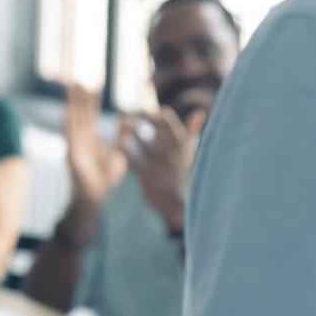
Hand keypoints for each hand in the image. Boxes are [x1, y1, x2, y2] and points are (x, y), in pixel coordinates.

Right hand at [63, 83, 125, 206]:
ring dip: (72, 104)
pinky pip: (69, 137)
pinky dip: (67, 124)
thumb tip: (127, 122)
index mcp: (90, 138)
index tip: (95, 84)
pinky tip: (66, 111)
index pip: (91, 114)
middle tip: (78, 79)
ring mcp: (75, 145)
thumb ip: (121, 138)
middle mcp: (81, 138)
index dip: (92, 100)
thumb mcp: (118, 154)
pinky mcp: (72, 154)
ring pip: (73, 120)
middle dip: (79, 97)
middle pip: (79, 113)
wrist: (95, 196)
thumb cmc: (104, 178)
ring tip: (71, 89)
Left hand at [126, 109, 204, 233]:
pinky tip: (116, 144)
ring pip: (139, 140)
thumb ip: (192, 130)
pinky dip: (123, 149)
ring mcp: (159, 164)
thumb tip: (199, 111)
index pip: (167, 119)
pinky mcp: (146, 176)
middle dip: (138, 117)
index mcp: (182, 143)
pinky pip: (131, 158)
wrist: (178, 204)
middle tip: (127, 115)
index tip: (144, 111)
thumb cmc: (183, 174)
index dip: (153, 113)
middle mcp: (171, 152)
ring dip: (127, 130)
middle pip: (151, 126)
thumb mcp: (190, 151)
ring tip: (120, 123)